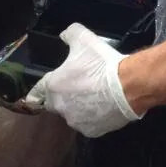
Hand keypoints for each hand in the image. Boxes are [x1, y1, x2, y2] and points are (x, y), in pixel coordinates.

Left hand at [24, 22, 143, 137]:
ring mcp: (76, 121)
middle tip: (78, 86)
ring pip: (72, 114)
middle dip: (62, 96)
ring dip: (78, 107)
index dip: (38, 89)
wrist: (128, 86)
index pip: (37, 91)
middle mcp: (60, 107)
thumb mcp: (83, 39)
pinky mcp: (92, 131)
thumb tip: (64, 35)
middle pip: (55, 103)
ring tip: (94, 95)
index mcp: (54, 86)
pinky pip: (88, 123)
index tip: (39, 91)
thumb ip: (69, 34)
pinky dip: (93, 116)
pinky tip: (103, 106)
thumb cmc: (102, 63)